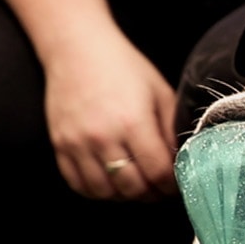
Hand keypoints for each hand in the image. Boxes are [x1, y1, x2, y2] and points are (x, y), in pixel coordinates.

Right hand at [43, 30, 178, 200]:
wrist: (77, 48)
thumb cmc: (125, 68)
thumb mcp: (160, 93)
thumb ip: (172, 129)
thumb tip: (185, 161)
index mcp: (133, 122)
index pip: (158, 172)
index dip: (172, 184)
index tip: (178, 183)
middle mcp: (103, 137)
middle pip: (132, 188)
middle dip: (152, 193)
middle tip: (160, 188)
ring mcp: (77, 143)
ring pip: (104, 192)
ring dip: (125, 195)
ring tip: (138, 185)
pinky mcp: (59, 145)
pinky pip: (78, 184)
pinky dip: (97, 191)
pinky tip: (111, 182)